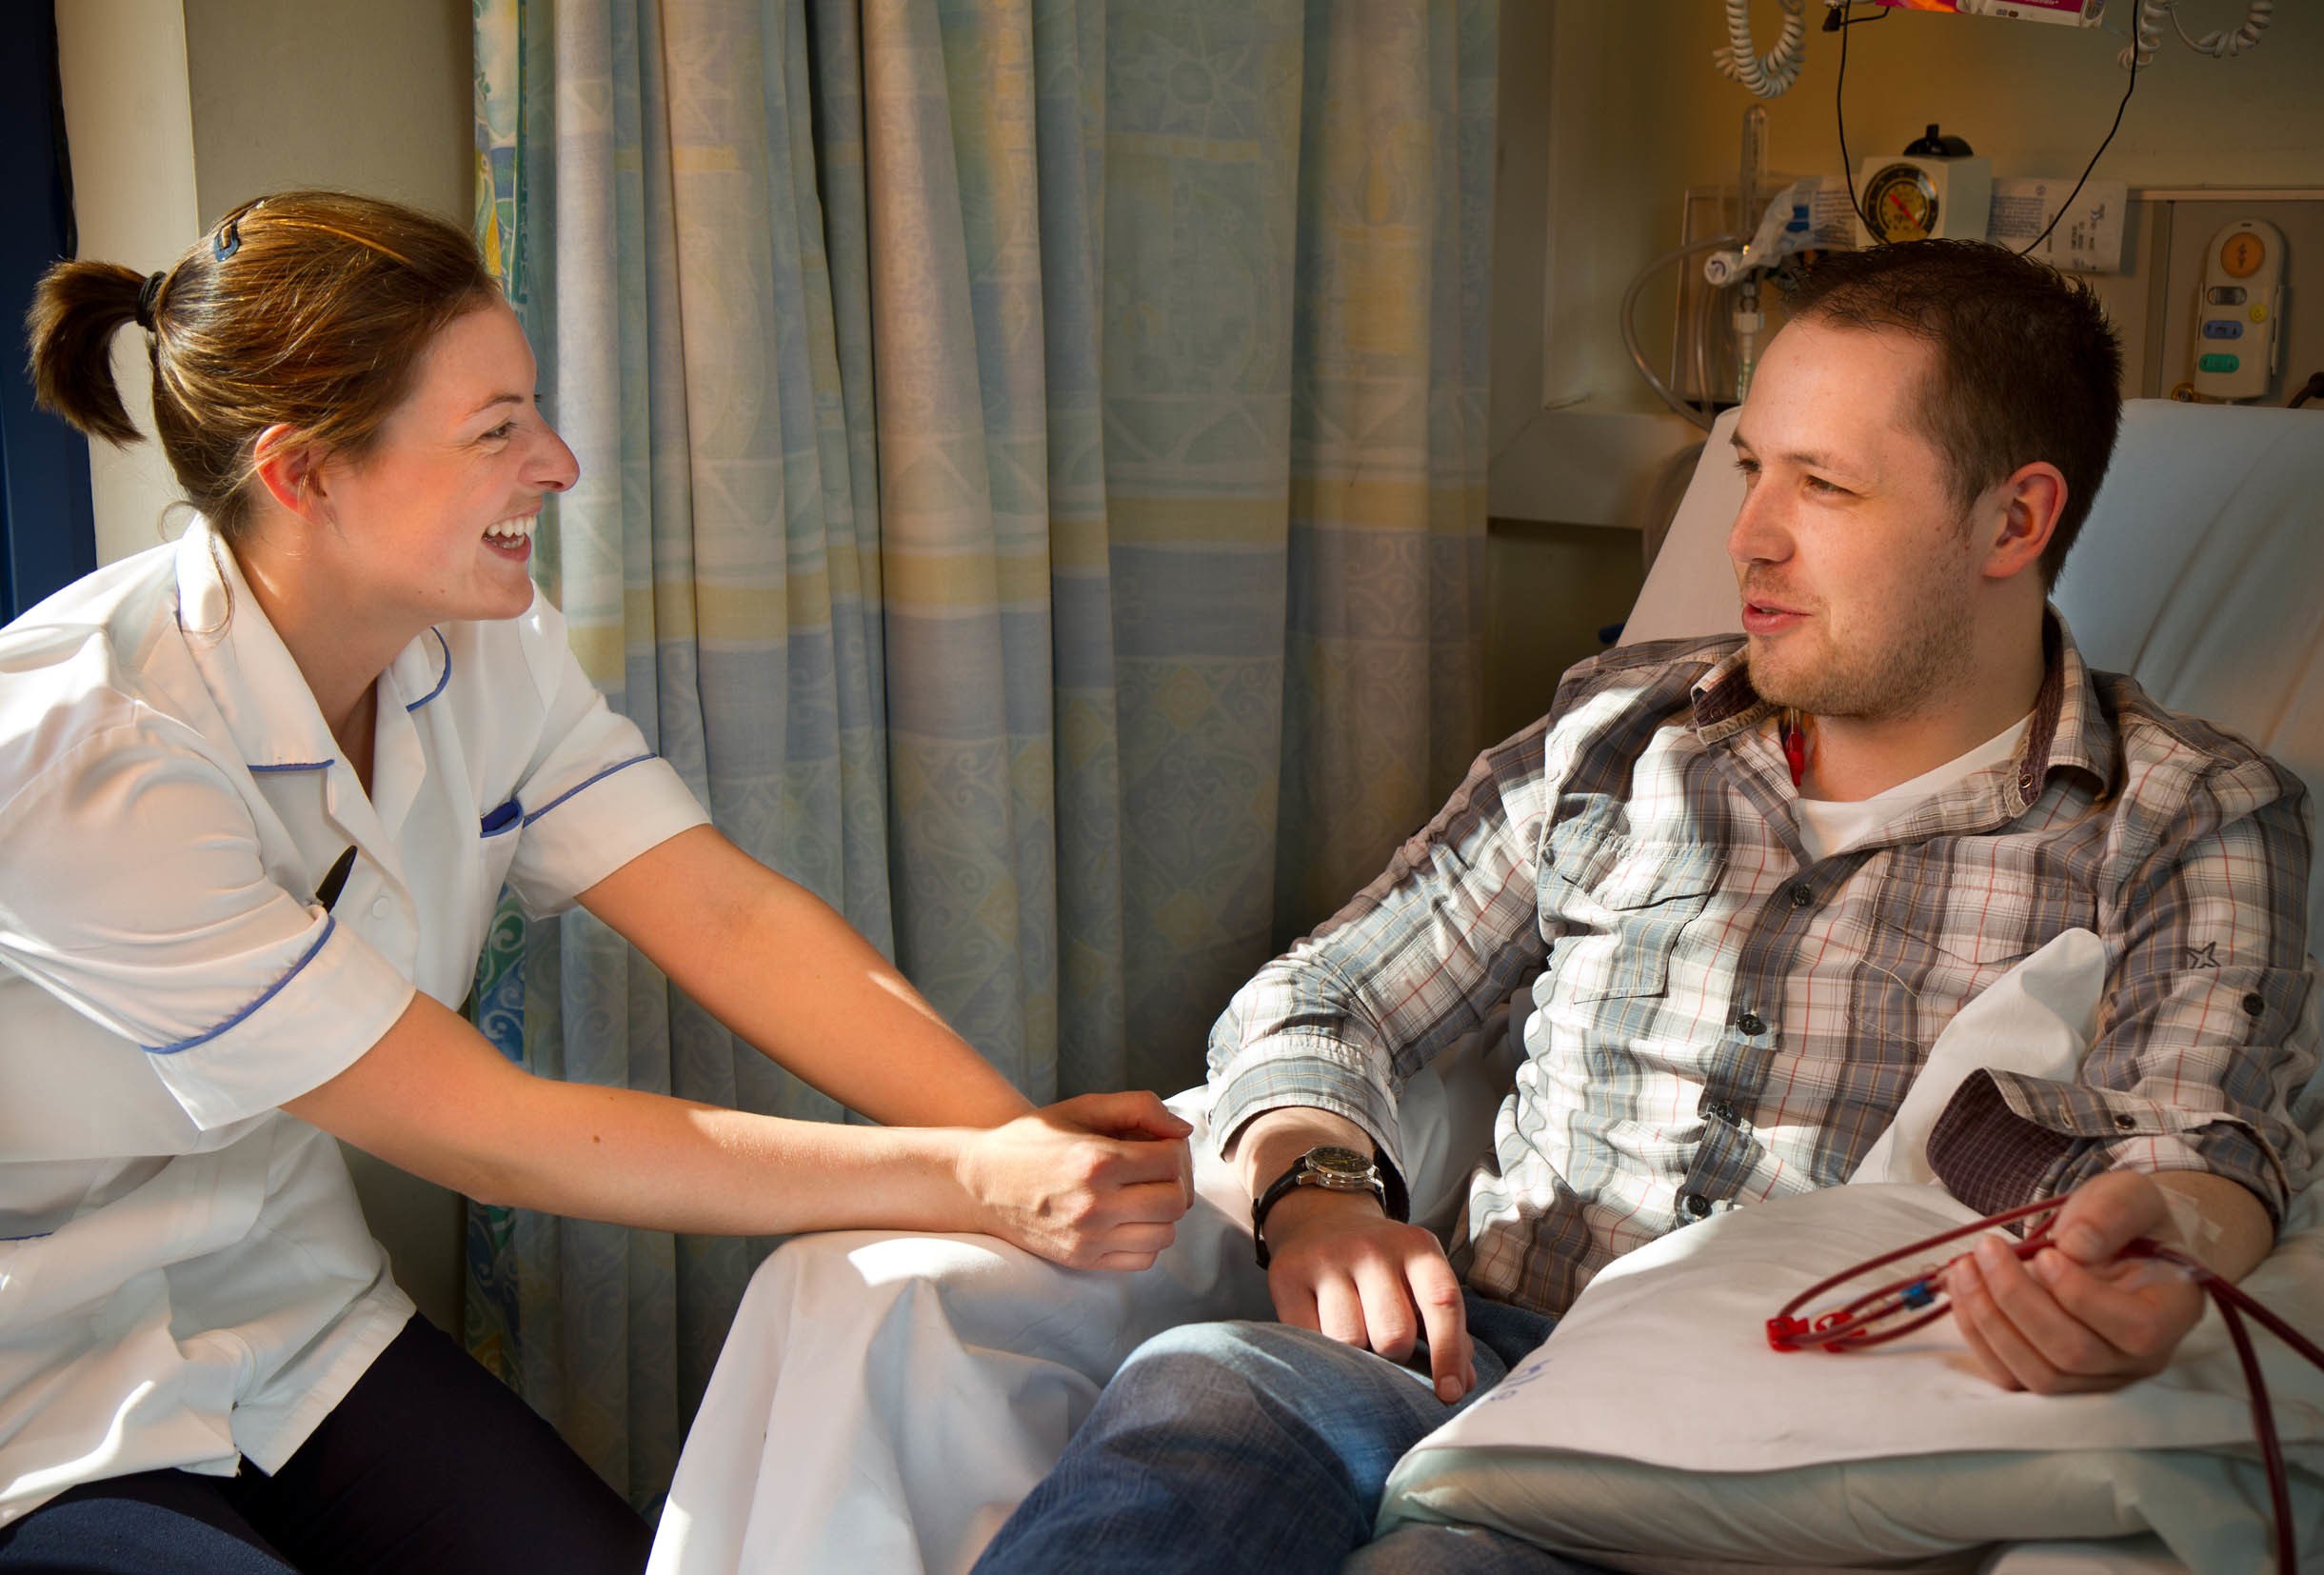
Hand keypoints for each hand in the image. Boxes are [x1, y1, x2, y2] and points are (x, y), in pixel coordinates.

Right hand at [958, 1091, 1193, 1270]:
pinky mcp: (1082, 1259)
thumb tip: (1182, 1131)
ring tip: (1142, 1195)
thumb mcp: (1082, 1107)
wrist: (981, 1182)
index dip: (1173, 1149)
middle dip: (1174, 1182)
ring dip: (1162, 1213)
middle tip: (1156, 1171)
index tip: (1157, 1144)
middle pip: (1175, 1201)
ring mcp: (1089, 1237)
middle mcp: (1095, 1203)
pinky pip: (1143, 1259)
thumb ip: (1138, 1107)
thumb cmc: (1034, 1140)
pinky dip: (1146, 1240)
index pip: (1171, 1161)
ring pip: (1164, 1235)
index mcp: (1096, 1160)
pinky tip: (1129, 1219)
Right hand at [1262, 1187, 1473, 1403]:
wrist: (1322, 1220)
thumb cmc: (1381, 1266)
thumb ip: (1444, 1327)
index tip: (1449, 1394)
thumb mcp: (1419, 1279)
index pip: (1442, 1302)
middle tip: (1388, 1347)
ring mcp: (1327, 1258)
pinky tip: (1325, 1332)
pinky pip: (1308, 1338)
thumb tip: (1460, 1384)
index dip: (1449, 1354)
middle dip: (1395, 1356)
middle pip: (1393, 1334)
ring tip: (1356, 1337)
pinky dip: (1321, 1349)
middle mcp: (1372, 1247)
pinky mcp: (1287, 1274)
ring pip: (1348, 1341)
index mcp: (1416, 1247)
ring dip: (1356, 1355)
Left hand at [1946, 1170, 2207, 1393]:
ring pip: (2039, 1374)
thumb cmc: (2127, 1221)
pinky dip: (1979, 1336)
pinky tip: (1961, 1293)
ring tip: (1964, 1267)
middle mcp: (2137, 1360)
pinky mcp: (2054, 1377)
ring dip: (1990, 1320)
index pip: (2135, 1329)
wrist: (2113, 1242)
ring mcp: (2095, 1377)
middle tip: (1986, 1249)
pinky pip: (2011, 1377)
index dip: (2081, 1296)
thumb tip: (2075, 1246)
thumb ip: (2112, 1213)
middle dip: (2018, 1299)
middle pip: (2074, 1354)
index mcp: (2171, 1315)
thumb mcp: (2130, 1196)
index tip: (2044, 1253)